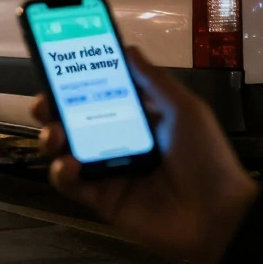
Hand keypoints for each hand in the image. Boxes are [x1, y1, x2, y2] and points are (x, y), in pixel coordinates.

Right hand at [30, 48, 258, 263]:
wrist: (218, 215)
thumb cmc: (205, 158)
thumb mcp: (185, 110)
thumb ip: (154, 81)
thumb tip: (127, 48)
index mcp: (135, 118)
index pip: (96, 94)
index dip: (75, 81)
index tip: (56, 65)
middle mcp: (115, 141)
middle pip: (71, 121)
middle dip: (51, 108)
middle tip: (44, 102)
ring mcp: (105, 171)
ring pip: (63, 151)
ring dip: (51, 138)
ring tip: (55, 133)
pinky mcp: (100, 199)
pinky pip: (70, 184)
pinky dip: (62, 172)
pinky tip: (71, 164)